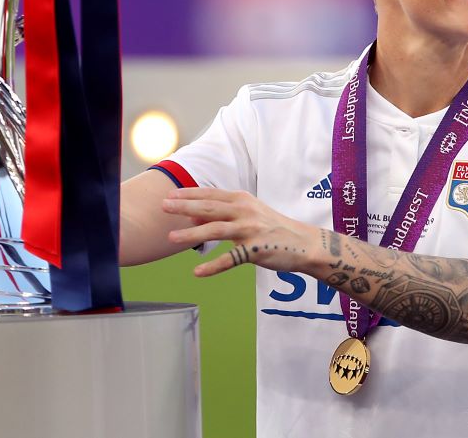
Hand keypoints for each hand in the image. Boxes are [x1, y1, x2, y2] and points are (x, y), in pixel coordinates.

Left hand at [161, 188, 319, 277]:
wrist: (304, 243)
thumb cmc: (273, 228)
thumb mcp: (250, 213)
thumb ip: (223, 213)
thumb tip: (192, 215)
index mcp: (242, 200)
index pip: (211, 194)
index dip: (189, 194)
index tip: (170, 194)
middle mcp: (245, 212)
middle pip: (209, 208)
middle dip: (184, 207)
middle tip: (163, 207)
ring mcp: (251, 230)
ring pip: (216, 230)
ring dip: (192, 235)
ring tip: (171, 239)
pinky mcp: (256, 250)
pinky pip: (231, 259)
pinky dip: (213, 266)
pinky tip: (197, 272)